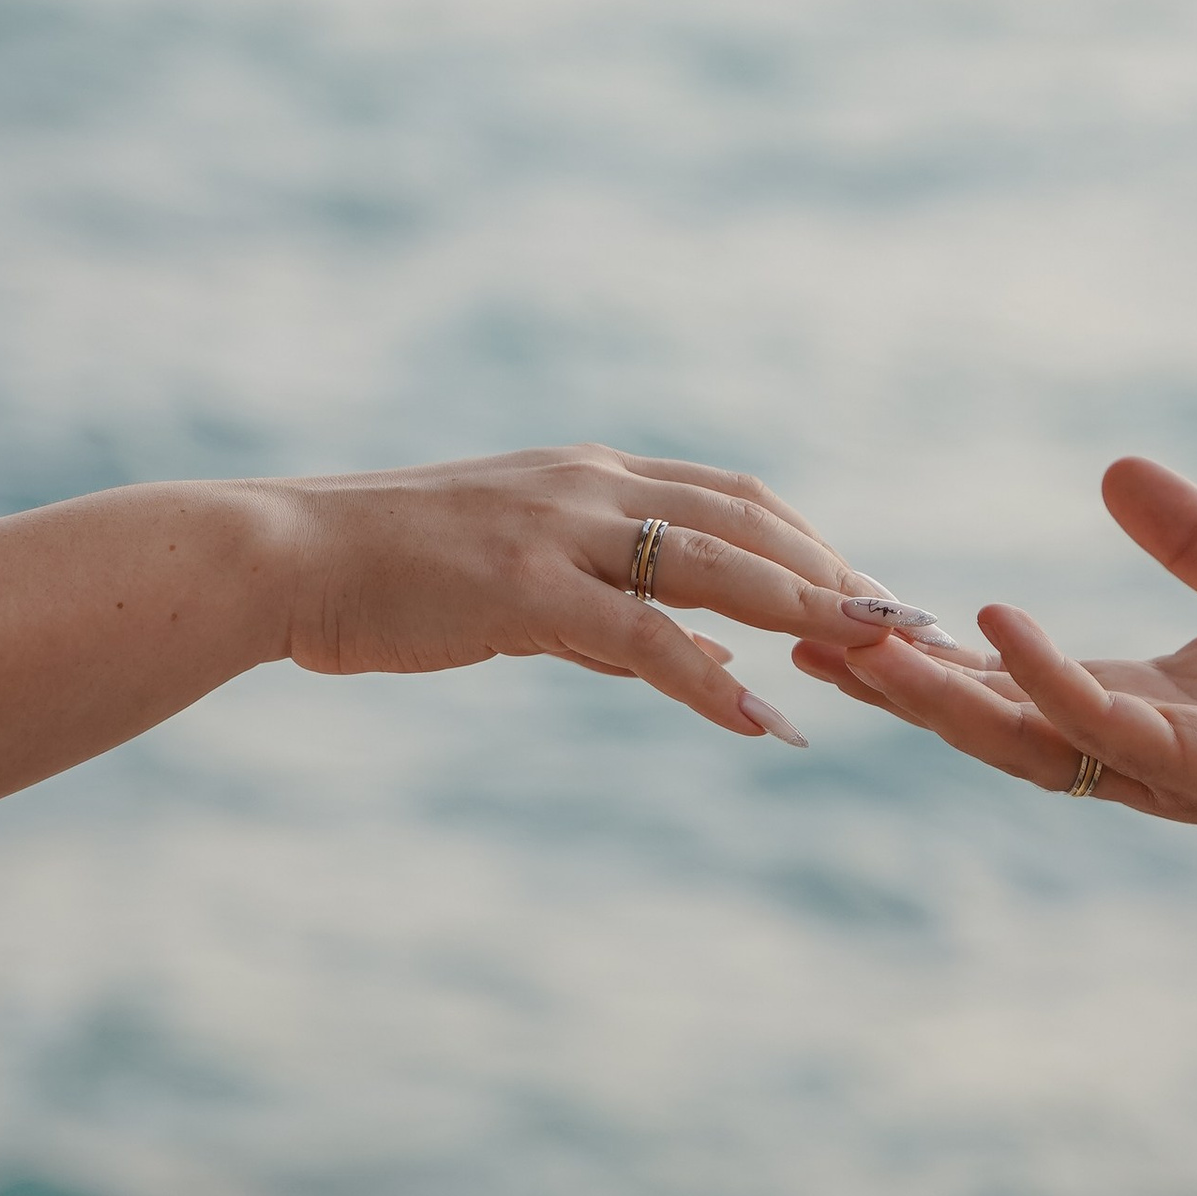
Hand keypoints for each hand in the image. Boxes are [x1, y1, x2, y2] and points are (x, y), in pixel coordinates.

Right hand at [272, 442, 918, 744]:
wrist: (283, 560)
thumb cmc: (385, 577)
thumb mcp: (509, 584)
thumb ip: (598, 618)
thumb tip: (679, 658)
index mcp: (587, 475)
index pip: (732, 497)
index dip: (811, 542)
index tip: (872, 591)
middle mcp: (587, 485)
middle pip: (748, 521)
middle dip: (839, 573)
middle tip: (913, 628)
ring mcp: (558, 531)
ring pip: (715, 565)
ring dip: (808, 611)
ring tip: (880, 659)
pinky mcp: (525, 589)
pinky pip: (642, 635)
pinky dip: (710, 676)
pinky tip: (762, 720)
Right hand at [793, 455, 1196, 932]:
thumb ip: (1188, 540)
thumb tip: (1113, 469)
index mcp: (1129, 707)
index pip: (998, 687)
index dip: (917, 657)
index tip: (830, 618)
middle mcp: (1126, 747)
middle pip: (982, 721)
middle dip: (893, 685)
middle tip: (798, 636)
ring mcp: (1161, 761)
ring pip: (1021, 734)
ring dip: (937, 692)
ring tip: (859, 640)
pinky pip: (1107, 724)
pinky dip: (1046, 677)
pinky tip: (997, 626)